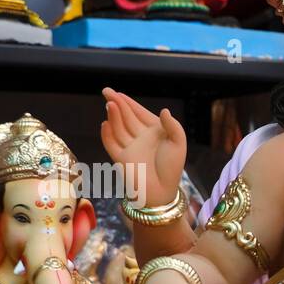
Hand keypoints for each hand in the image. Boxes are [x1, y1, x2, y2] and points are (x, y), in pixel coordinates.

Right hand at [100, 87, 186, 209]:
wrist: (162, 191)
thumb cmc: (172, 168)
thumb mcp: (179, 144)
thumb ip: (173, 126)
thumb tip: (164, 110)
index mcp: (154, 132)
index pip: (139, 113)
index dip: (129, 103)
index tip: (118, 93)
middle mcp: (140, 137)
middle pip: (126, 117)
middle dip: (117, 104)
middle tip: (107, 91)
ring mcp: (129, 147)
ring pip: (118, 127)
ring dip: (114, 116)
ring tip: (111, 105)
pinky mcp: (120, 158)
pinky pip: (111, 143)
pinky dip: (107, 134)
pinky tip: (105, 124)